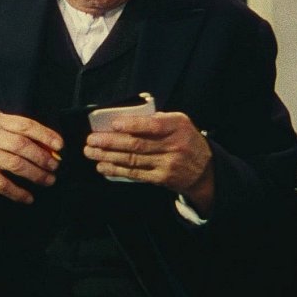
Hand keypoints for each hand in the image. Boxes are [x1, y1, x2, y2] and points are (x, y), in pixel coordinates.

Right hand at [0, 112, 62, 205]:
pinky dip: (18, 192)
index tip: (60, 146)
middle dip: (42, 157)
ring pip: (15, 164)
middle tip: (55, 167)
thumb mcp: (2, 136)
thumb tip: (52, 151)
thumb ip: (24, 139)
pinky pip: (3, 184)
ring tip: (48, 181)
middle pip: (22, 145)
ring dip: (35, 174)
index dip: (45, 135)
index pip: (26, 125)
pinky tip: (28, 198)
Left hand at [84, 112, 214, 214]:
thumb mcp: (180, 122)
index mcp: (177, 126)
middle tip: (92, 139)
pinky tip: (102, 166)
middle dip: (111, 142)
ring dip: (108, 156)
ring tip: (91, 152)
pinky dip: (116, 170)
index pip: (154, 125)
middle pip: (138, 144)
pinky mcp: (161, 179)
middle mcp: (173, 146)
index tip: (113, 124)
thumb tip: (127, 118)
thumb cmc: (186, 140)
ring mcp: (167, 164)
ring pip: (133, 160)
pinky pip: (135, 174)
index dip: (133, 125)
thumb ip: (158, 118)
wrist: (205, 170)